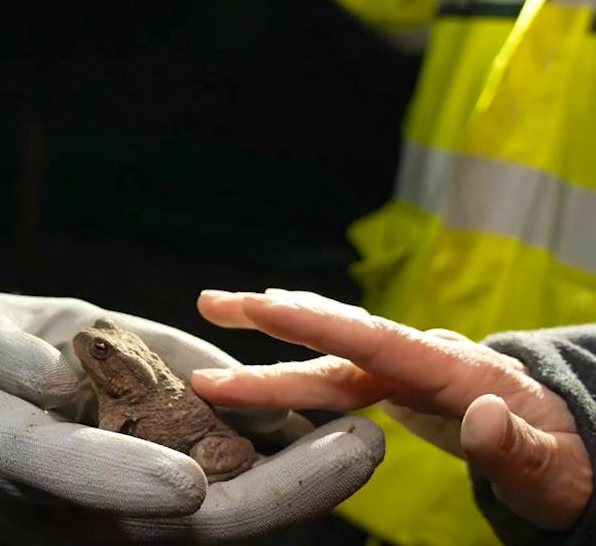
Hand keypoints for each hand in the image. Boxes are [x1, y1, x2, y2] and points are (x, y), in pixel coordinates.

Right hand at [0, 288, 385, 543]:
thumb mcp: (22, 454)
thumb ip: (105, 478)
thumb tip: (193, 489)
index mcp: (130, 528)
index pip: (237, 516)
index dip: (305, 484)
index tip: (368, 442)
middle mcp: (146, 507)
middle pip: (250, 491)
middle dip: (313, 459)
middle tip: (380, 416)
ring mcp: (138, 473)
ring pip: (231, 459)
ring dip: (283, 431)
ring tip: (345, 390)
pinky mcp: (123, 439)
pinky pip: (193, 426)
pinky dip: (235, 407)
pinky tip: (270, 382)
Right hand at [192, 289, 591, 530]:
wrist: (570, 447)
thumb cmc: (566, 461)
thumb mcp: (553, 469)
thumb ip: (517, 447)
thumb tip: (478, 416)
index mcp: (454, 371)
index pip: (374, 340)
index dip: (317, 323)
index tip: (264, 304)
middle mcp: (422, 359)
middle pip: (339, 336)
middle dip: (273, 318)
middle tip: (212, 302)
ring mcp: (407, 371)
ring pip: (330, 352)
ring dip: (273, 334)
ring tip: (219, 312)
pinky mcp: (397, 386)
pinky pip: (339, 369)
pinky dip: (298, 356)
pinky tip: (269, 348)